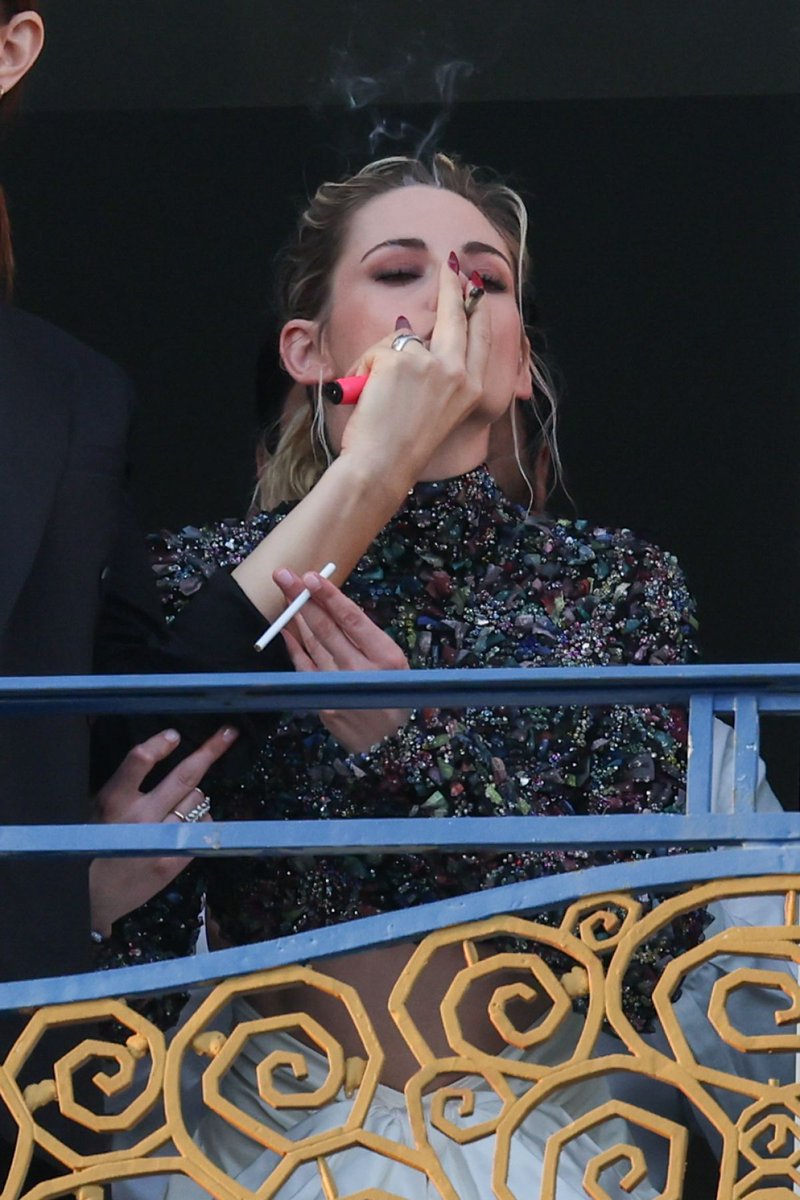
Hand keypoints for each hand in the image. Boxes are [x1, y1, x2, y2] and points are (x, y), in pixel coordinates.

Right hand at [89, 725, 237, 934]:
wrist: (93, 898)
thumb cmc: (95, 847)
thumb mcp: (98, 812)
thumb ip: (125, 789)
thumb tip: (160, 759)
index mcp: (114, 802)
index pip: (140, 761)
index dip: (160, 744)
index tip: (175, 734)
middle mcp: (140, 817)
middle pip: (185, 776)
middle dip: (210, 751)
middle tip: (228, 733)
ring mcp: (161, 839)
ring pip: (198, 798)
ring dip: (194, 796)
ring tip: (177, 807)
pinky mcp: (176, 860)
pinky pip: (204, 826)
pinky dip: (200, 820)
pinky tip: (185, 827)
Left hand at [275, 568, 409, 753]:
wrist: (387, 744)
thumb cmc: (394, 693)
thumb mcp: (395, 664)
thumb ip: (367, 639)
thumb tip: (334, 606)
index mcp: (386, 658)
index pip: (352, 620)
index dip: (329, 597)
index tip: (311, 577)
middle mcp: (361, 673)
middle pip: (326, 629)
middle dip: (302, 599)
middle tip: (284, 576)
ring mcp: (338, 690)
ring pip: (312, 645)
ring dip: (296, 617)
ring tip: (285, 593)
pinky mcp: (321, 703)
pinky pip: (303, 668)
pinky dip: (294, 647)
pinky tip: (286, 629)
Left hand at [339, 259, 490, 484]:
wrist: (382, 465)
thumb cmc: (403, 445)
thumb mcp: (436, 409)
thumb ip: (438, 373)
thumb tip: (415, 332)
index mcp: (471, 388)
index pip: (479, 337)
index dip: (477, 310)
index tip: (475, 290)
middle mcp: (458, 372)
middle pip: (456, 315)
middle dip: (453, 285)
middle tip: (452, 264)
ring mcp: (430, 363)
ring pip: (404, 337)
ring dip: (382, 358)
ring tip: (374, 393)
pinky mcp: (400, 359)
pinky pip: (377, 350)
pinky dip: (364, 369)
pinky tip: (366, 395)